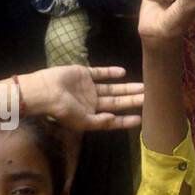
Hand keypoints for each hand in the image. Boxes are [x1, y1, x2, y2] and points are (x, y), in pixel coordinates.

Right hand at [20, 65, 143, 130]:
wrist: (44, 91)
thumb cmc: (62, 109)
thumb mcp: (81, 121)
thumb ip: (99, 122)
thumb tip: (115, 119)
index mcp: (90, 115)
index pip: (112, 119)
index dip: (126, 120)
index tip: (141, 118)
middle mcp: (91, 102)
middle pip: (116, 102)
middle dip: (132, 100)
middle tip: (150, 97)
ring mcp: (88, 88)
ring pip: (112, 88)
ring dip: (126, 87)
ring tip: (143, 86)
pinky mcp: (84, 74)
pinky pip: (100, 73)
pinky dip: (111, 72)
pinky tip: (122, 72)